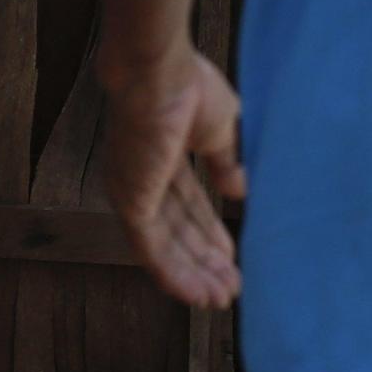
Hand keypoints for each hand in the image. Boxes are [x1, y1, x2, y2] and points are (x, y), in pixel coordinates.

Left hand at [100, 42, 244, 309]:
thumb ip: (226, 164)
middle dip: (204, 261)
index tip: (232, 256)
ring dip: (193, 275)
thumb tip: (241, 193)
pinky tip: (197, 295)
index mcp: (160, 160)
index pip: (186, 207)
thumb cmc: (189, 88)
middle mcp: (141, 183)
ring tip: (222, 300)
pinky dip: (174, 274)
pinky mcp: (130, 204)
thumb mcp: (221, 130)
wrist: (158, 71)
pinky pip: (151, 250)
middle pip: (177, 233)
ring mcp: (133, 195)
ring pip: (164, 248)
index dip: (210, 232)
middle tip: (231, 288)